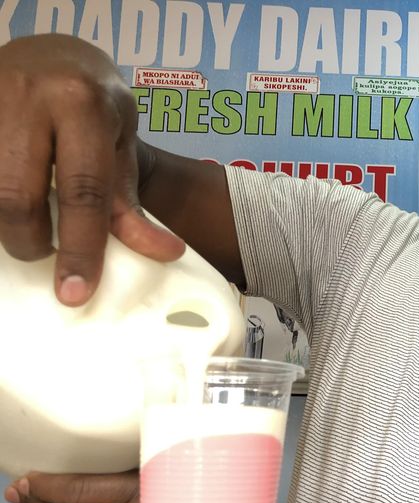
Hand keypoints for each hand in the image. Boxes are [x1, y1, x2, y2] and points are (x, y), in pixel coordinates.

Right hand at [0, 34, 183, 305]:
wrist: (52, 53)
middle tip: (45, 254)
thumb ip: (130, 201)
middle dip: (31, 242)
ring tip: (29, 228)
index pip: (82, 192)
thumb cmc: (94, 103)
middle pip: (18, 197)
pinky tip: (11, 211)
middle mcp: (29, 97)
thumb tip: (162, 252)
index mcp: (81, 104)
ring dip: (6, 226)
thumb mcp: (122, 145)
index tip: (76, 292)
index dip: (81, 248)